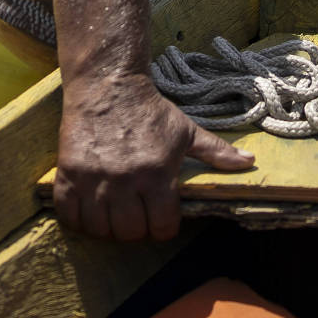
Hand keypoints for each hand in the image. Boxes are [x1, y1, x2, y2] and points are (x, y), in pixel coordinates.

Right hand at [53, 73, 253, 241]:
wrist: (108, 84)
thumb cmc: (151, 111)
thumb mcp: (186, 130)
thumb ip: (217, 152)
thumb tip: (249, 163)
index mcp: (157, 173)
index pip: (162, 227)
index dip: (163, 228)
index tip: (160, 219)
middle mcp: (125, 179)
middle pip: (130, 233)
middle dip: (136, 230)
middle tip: (136, 216)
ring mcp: (94, 177)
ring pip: (100, 228)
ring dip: (107, 227)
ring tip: (113, 214)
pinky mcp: (69, 172)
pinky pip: (68, 214)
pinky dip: (77, 220)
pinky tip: (87, 211)